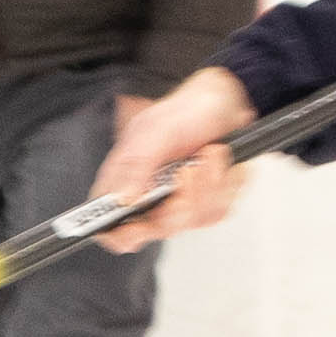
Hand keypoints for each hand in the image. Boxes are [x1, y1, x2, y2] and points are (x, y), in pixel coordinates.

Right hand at [89, 66, 260, 250]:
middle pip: (158, 229)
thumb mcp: (155, 130)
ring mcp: (180, 202)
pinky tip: (219, 162)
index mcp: (125, 183)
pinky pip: (218, 209)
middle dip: (180, 202)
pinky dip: (225, 183)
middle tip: (186, 170)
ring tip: (207, 154)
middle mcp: (150, 198)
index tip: (136, 228)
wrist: (224, 101)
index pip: (109, 227)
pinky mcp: (207, 202)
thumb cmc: (185, 111)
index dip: (118, 236)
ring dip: (208, 184)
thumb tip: (122, 199)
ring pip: (194, 220)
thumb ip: (137, 165)